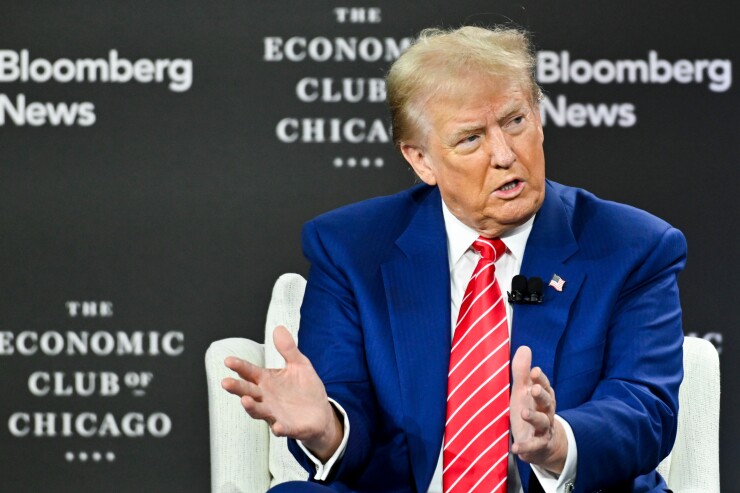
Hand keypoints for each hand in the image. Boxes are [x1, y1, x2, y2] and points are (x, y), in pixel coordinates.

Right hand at [221, 325, 342, 460]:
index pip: (250, 372)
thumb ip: (288, 349)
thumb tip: (278, 328)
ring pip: (259, 411)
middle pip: (248, 392)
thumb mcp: (299, 365)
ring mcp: (275, 414)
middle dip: (237, 388)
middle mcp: (266, 398)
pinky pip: (282, 429)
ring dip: (251, 407)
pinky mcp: (288, 427)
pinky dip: (279, 428)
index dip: (239, 366)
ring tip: (245, 400)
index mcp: (267, 381)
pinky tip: (278, 427)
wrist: (320, 413)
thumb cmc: (305, 389)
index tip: (228, 361)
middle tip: (225, 383)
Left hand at [510, 346, 566, 472]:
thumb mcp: (523, 391)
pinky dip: (525, 447)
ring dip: (534, 417)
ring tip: (524, 413)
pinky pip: (533, 446)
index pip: (544, 386)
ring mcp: (542, 429)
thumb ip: (522, 372)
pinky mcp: (537, 445)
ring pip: (542, 422)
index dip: (541, 379)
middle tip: (534, 389)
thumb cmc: (530, 410)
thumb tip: (524, 347)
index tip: (535, 371)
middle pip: (547, 402)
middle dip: (542, 395)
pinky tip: (516, 448)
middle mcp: (545, 412)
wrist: (542, 444)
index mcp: (542, 397)